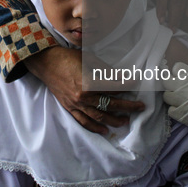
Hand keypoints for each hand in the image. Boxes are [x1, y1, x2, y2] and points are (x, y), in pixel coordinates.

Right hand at [24, 46, 144, 134]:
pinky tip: (104, 130)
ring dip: (114, 119)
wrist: (46, 63)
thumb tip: (121, 76)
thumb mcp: (89, 59)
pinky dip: (94, 127)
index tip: (136, 83)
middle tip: (140, 107)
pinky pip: (83, 121)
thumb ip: (106, 70)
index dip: (127, 84)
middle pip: (110, 104)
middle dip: (127, 106)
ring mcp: (76, 104)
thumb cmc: (68, 57)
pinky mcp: (69, 107)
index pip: (114, 86)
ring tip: (126, 120)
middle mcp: (83, 96)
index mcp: (89, 82)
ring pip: (99, 116)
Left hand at [163, 62, 187, 148]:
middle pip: (167, 81)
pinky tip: (183, 110)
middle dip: (171, 85)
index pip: (176, 67)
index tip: (180, 78)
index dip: (177, 73)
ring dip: (172, 98)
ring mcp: (186, 101)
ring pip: (167, 96)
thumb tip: (177, 72)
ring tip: (181, 101)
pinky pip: (170, 110)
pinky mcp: (184, 116)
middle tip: (177, 90)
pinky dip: (175, 111)